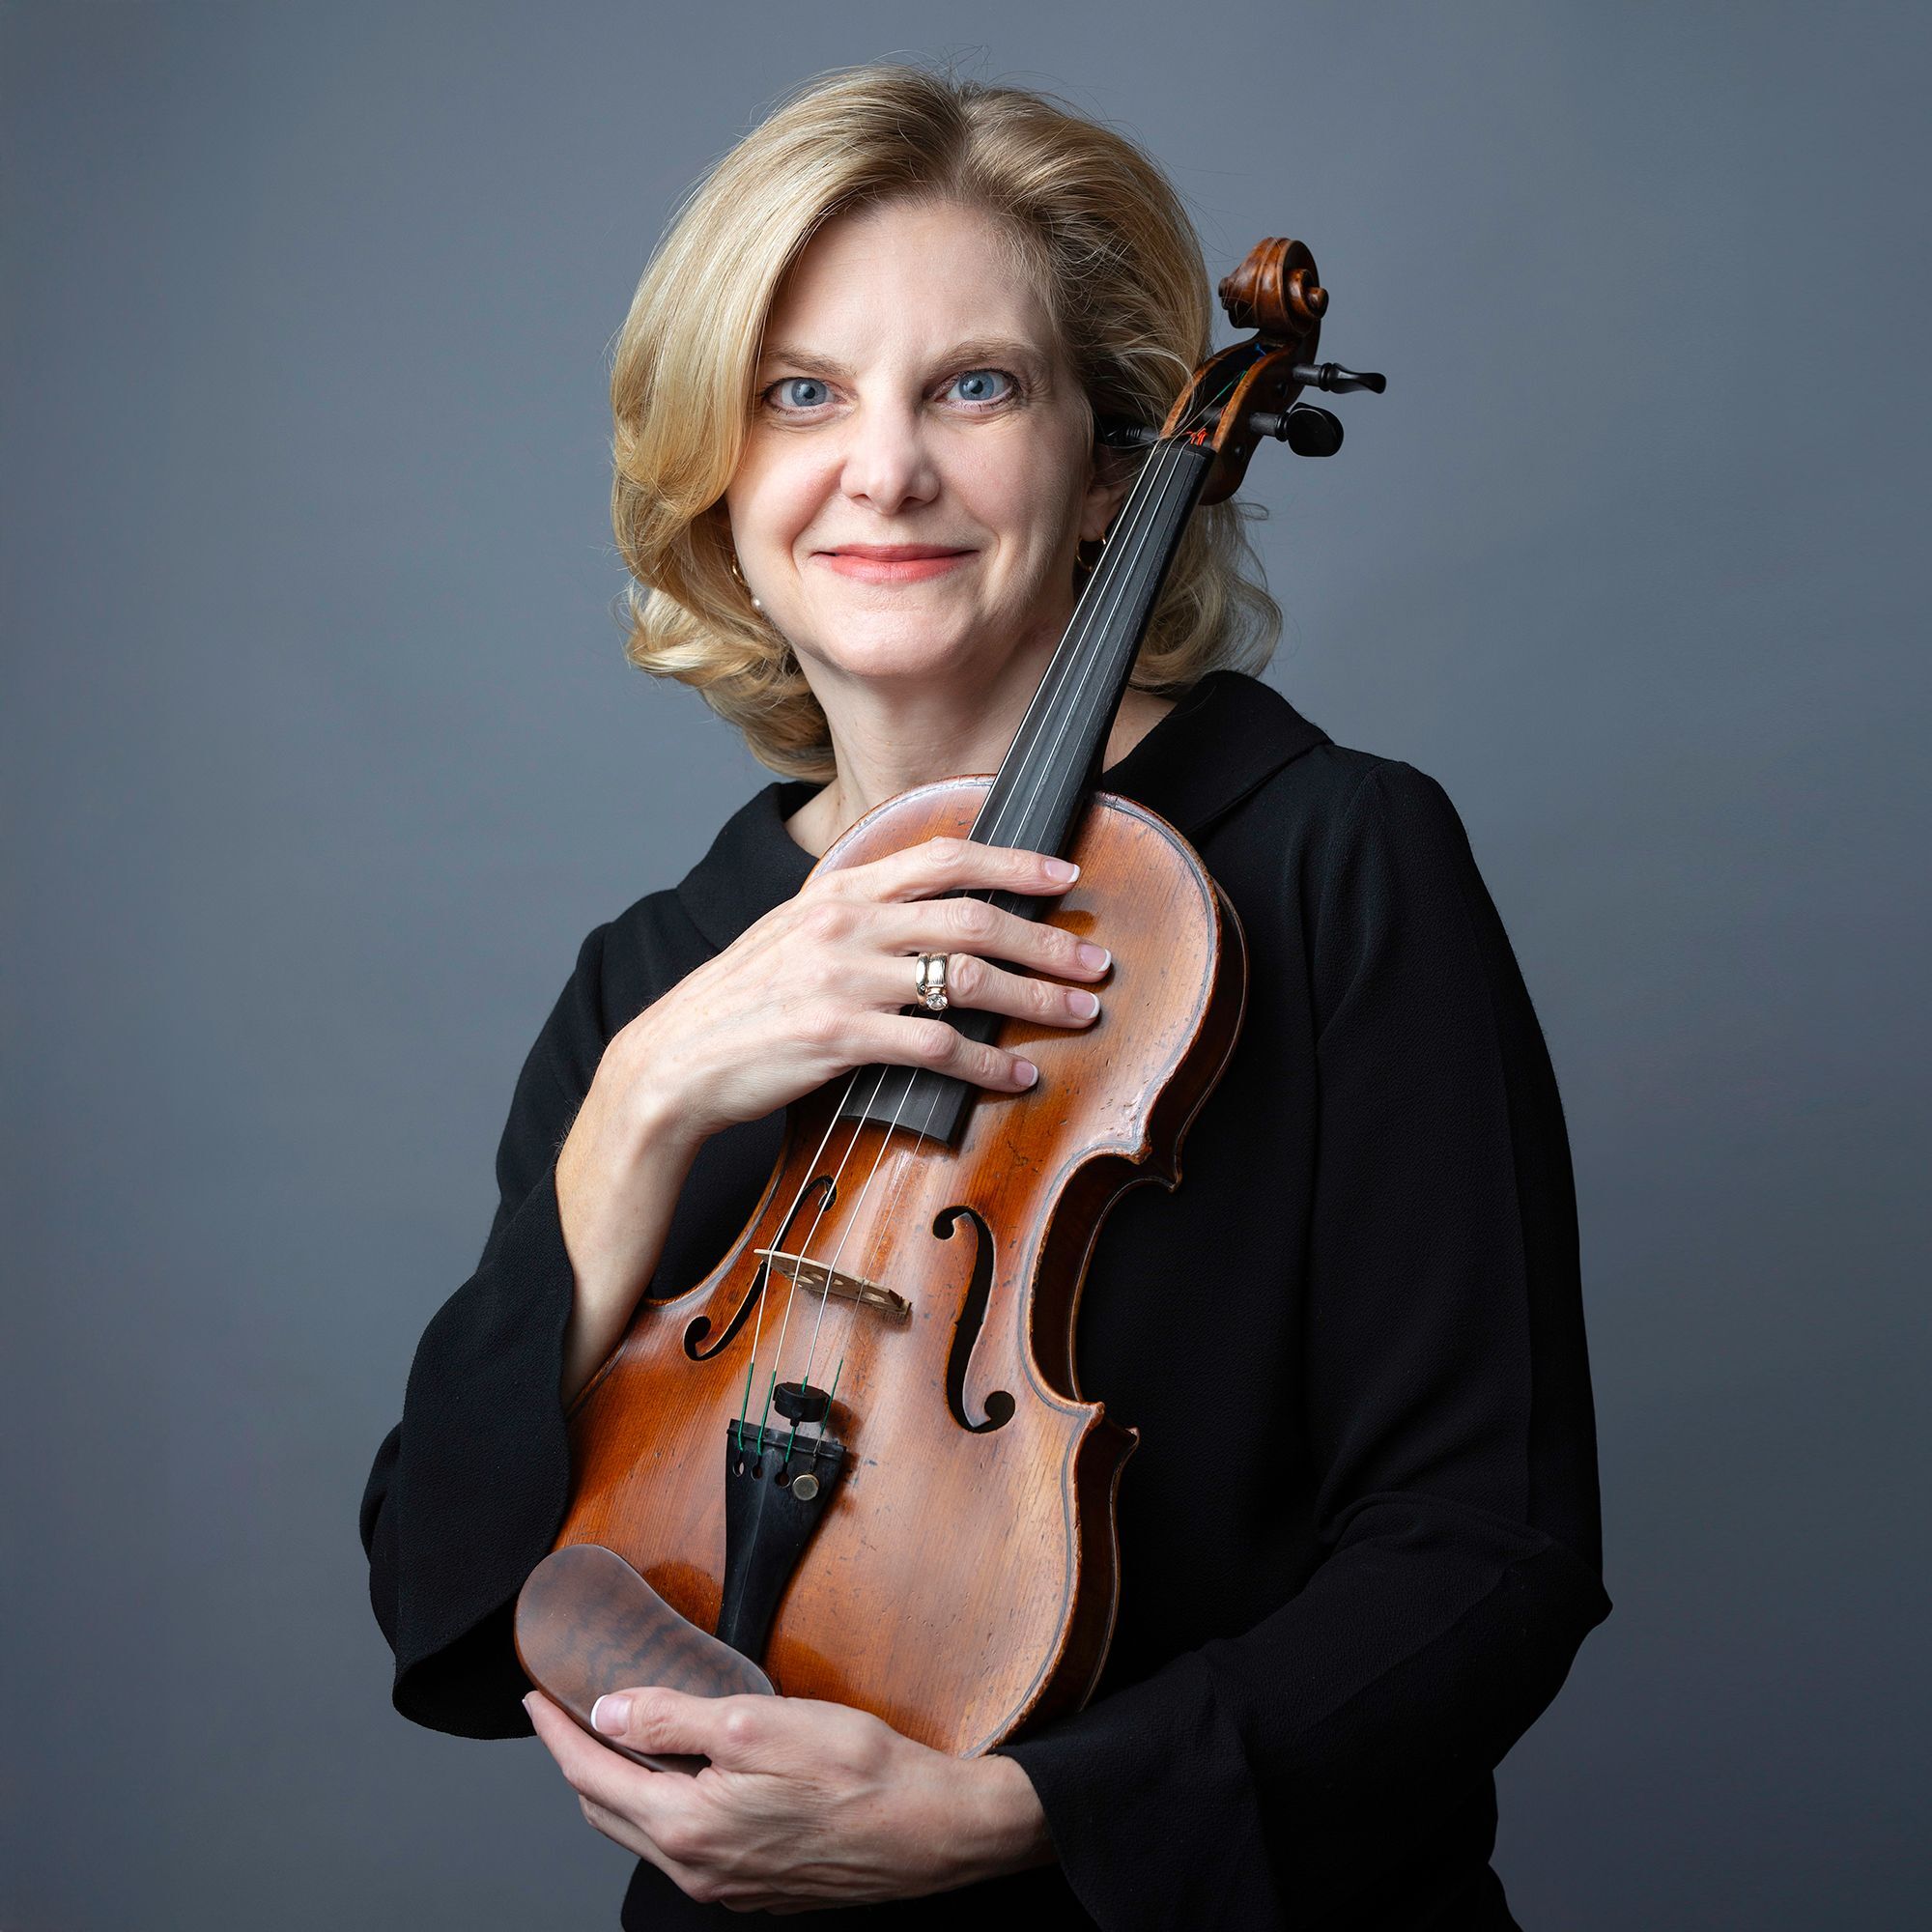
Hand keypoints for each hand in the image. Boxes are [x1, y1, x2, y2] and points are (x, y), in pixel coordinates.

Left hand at [523, 1685, 1054, 1911]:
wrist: (930, 1830)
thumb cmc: (859, 1772)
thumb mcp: (758, 1723)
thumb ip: (675, 1719)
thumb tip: (607, 1712)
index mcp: (688, 1827)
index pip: (593, 1775)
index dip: (557, 1732)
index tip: (536, 1697)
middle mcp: (697, 1868)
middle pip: (607, 1812)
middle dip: (576, 1760)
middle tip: (562, 1714)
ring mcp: (727, 1883)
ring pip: (643, 1833)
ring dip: (615, 1785)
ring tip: (611, 1737)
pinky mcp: (756, 1884)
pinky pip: (682, 1846)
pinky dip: (659, 1806)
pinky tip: (679, 1775)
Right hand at [620, 834, 1109, 1149]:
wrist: (673, 1061)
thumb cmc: (741, 1001)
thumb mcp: (794, 932)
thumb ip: (858, 915)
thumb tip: (931, 912)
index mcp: (839, 891)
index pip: (943, 858)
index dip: (1014, 862)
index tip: (1066, 874)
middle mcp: (845, 925)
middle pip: (973, 919)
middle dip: (1047, 940)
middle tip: (1096, 961)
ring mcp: (843, 979)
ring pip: (967, 981)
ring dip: (1036, 1000)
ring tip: (1078, 1015)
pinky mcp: (840, 1037)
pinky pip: (937, 1047)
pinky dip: (988, 1063)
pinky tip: (1017, 1075)